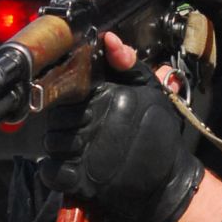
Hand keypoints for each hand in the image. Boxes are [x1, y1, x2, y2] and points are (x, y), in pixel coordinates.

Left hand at [39, 57, 203, 221]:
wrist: (168, 183)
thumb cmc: (159, 135)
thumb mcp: (150, 91)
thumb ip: (127, 64)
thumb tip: (109, 39)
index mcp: (109, 97)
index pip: (69, 90)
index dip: (70, 100)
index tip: (80, 108)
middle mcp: (97, 123)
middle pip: (57, 118)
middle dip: (64, 124)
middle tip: (81, 131)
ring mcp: (89, 153)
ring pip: (52, 143)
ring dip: (60, 147)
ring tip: (78, 149)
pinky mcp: (84, 181)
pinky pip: (52, 172)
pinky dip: (55, 171)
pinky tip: (69, 168)